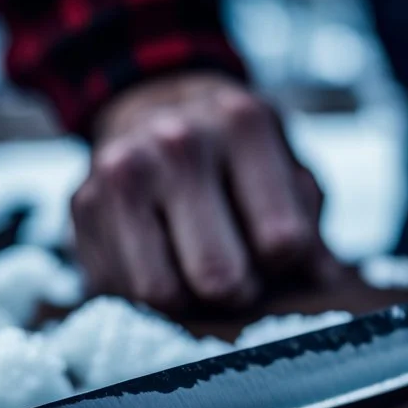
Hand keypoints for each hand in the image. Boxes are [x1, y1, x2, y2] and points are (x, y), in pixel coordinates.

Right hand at [71, 72, 337, 311]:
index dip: (286, 264)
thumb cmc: (234, 154)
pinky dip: (145, 297)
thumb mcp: (285, 167)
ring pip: (163, 294)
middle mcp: (177, 142)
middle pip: (220, 278)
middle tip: (237, 276)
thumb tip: (326, 284)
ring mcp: (121, 172)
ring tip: (195, 272)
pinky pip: (121, 291)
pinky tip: (158, 263)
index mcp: (243, 125)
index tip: (276, 250)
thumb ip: (309, 225)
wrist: (152, 104)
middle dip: (237, 292)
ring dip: (188, 303)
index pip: (283, 242)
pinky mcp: (81, 206)